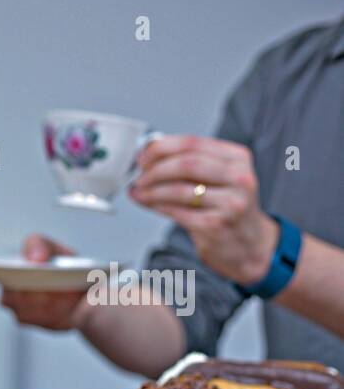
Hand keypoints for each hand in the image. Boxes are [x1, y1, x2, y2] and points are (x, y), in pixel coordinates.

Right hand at [0, 234, 91, 330]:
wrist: (87, 297)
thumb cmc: (68, 271)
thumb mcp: (56, 249)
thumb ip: (40, 245)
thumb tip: (33, 259)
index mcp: (10, 267)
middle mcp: (8, 288)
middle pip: (5, 289)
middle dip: (21, 285)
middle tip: (36, 280)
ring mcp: (16, 305)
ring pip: (18, 302)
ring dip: (36, 296)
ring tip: (55, 290)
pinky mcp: (27, 319)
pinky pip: (29, 314)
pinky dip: (44, 308)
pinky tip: (56, 304)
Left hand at [129, 135, 277, 286]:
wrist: (249, 245)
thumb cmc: (228, 209)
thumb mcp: (219, 179)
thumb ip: (189, 166)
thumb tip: (147, 158)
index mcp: (238, 158)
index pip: (193, 143)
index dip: (161, 148)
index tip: (143, 156)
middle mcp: (239, 178)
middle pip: (186, 163)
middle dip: (155, 169)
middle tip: (140, 176)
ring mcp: (230, 202)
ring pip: (179, 189)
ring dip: (151, 190)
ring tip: (140, 191)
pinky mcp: (216, 225)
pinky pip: (177, 211)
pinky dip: (157, 205)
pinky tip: (149, 203)